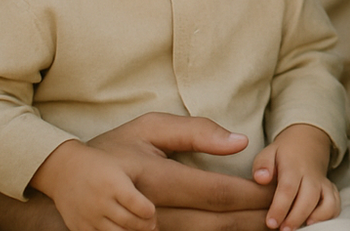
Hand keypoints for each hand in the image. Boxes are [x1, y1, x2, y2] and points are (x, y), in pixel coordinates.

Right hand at [0, 113, 278, 230]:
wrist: (64, 180)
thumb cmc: (114, 148)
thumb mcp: (151, 128)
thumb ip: (196, 133)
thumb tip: (240, 142)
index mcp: (156, 179)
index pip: (216, 193)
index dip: (251, 196)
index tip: (277, 191)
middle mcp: (150, 213)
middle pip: (214, 224)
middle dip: (253, 220)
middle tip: (285, 216)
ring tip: (268, 226)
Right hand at [29, 140, 154, 230]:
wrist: (64, 170)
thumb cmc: (101, 165)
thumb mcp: (123, 165)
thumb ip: (142, 177)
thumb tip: (167, 192)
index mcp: (114, 184)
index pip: (139, 206)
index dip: (149, 212)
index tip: (152, 212)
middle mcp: (101, 202)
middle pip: (130, 223)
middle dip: (145, 226)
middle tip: (152, 224)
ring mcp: (89, 217)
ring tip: (140, 228)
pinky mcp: (79, 227)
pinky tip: (123, 230)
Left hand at [251, 124, 339, 229]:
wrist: (307, 142)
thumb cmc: (283, 154)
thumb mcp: (269, 153)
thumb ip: (263, 164)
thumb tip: (261, 179)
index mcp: (293, 166)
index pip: (288, 187)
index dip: (280, 207)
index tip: (271, 222)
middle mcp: (311, 175)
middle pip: (309, 198)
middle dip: (296, 218)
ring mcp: (323, 183)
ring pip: (326, 202)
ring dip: (316, 218)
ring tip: (302, 229)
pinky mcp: (330, 190)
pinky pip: (336, 204)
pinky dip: (329, 216)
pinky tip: (313, 223)